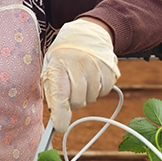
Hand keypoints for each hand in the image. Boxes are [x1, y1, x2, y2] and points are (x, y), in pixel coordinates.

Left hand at [41, 19, 119, 133]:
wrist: (87, 33)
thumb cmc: (63, 55)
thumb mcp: (50, 67)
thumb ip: (51, 91)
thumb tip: (56, 117)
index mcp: (60, 64)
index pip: (60, 95)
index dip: (60, 115)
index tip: (59, 127)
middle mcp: (80, 65)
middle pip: (77, 101)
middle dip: (71, 102)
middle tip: (69, 89)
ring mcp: (98, 68)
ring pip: (91, 99)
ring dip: (85, 96)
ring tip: (81, 79)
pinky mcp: (111, 71)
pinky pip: (103, 93)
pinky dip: (97, 90)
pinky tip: (92, 77)